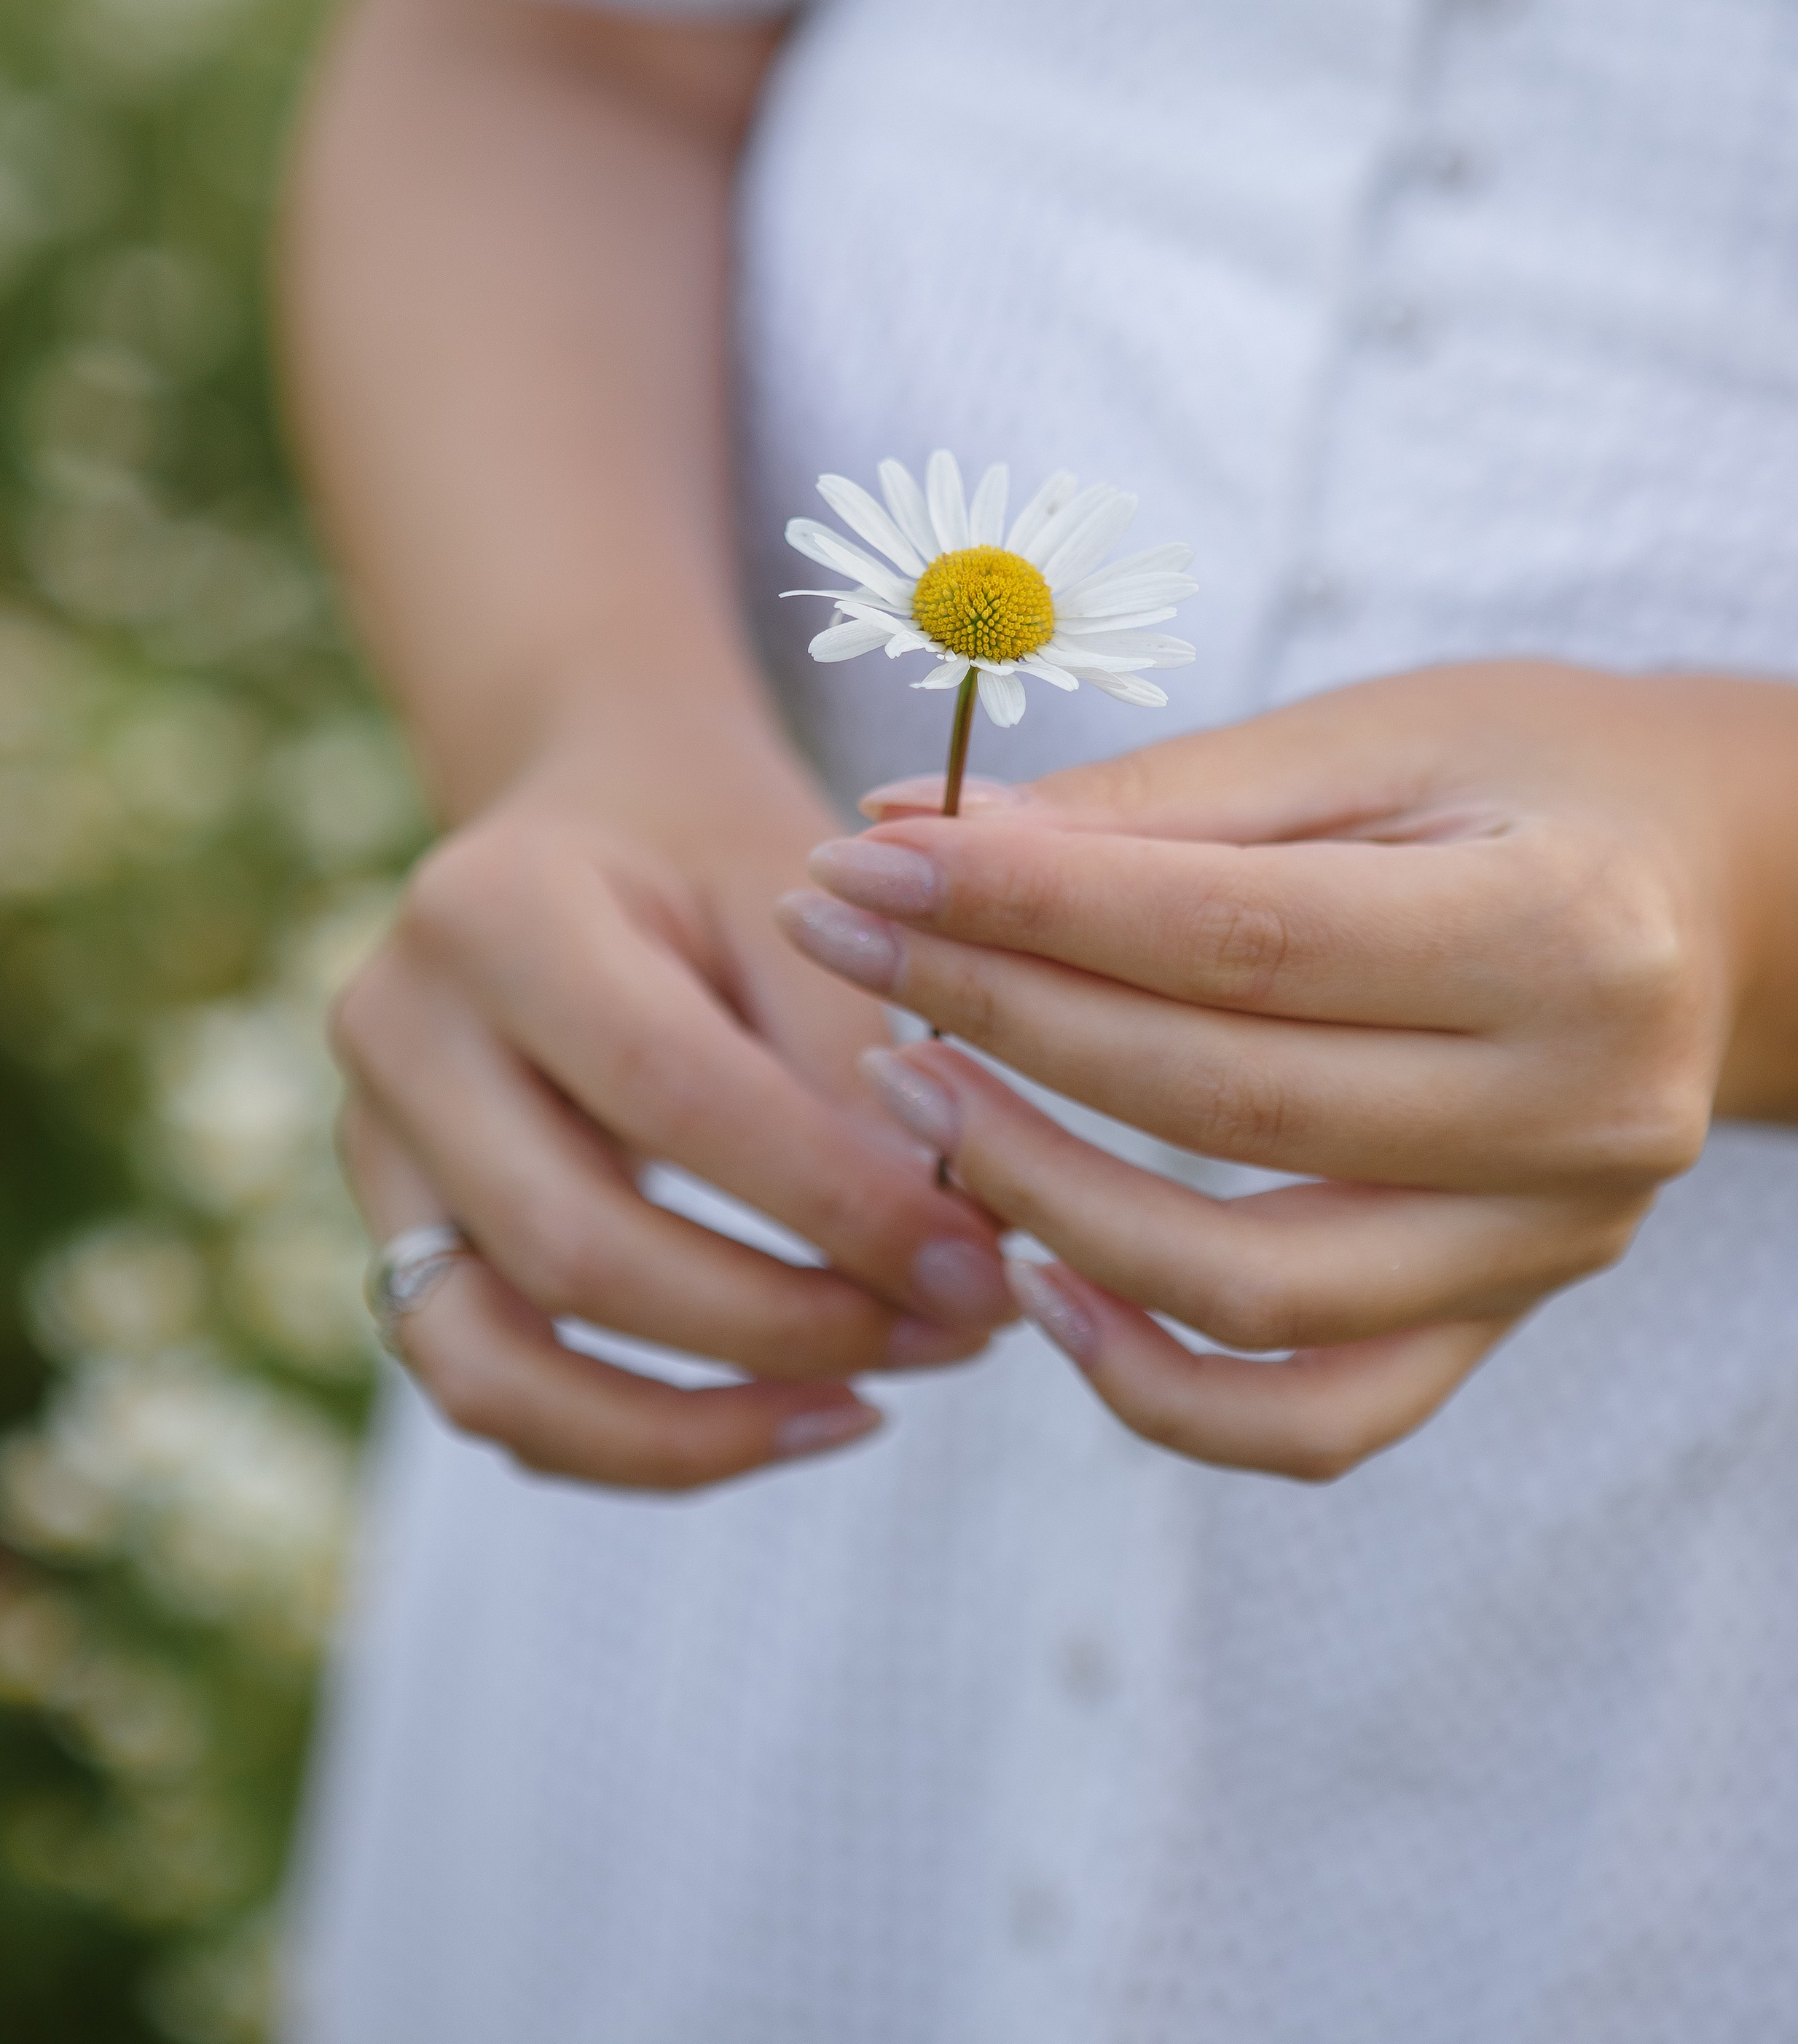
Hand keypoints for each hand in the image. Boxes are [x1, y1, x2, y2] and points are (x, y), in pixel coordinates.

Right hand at [335, 728, 1015, 1492]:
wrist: (596, 809)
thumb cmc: (717, 848)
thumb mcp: (798, 893)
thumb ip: (850, 1055)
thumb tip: (949, 1245)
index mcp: (492, 909)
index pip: (669, 1091)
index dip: (831, 1200)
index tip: (977, 1261)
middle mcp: (396, 1033)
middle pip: (577, 1249)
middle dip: (784, 1324)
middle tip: (955, 1333)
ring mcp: (371, 1147)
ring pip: (497, 1364)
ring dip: (698, 1423)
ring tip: (870, 1402)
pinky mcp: (391, 1233)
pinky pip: (490, 1390)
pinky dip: (634, 1437)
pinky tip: (789, 1410)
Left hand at [774, 661, 1797, 1479]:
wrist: (1711, 890)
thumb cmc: (1526, 776)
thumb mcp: (1368, 739)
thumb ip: (1151, 803)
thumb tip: (906, 835)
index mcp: (1567, 927)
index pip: (1245, 940)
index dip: (1033, 907)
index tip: (868, 863)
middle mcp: (1584, 1111)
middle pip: (1230, 1102)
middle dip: (1001, 1019)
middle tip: (846, 946)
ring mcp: (1553, 1242)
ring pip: (1256, 1288)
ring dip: (1046, 1199)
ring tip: (907, 1091)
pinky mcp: (1506, 1314)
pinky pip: (1320, 1415)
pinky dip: (1162, 1388)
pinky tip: (1035, 1282)